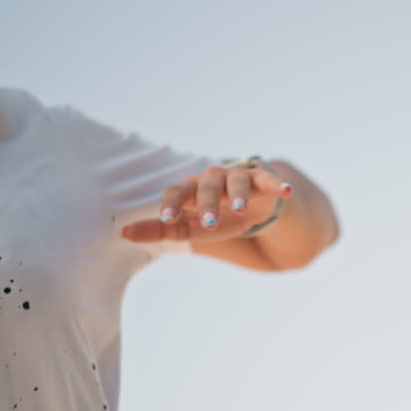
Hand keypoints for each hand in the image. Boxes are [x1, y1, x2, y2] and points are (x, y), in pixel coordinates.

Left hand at [119, 162, 294, 243]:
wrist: (254, 206)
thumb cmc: (217, 215)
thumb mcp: (191, 226)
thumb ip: (162, 229)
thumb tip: (124, 233)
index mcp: (192, 189)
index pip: (177, 192)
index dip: (172, 205)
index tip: (167, 219)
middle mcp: (214, 179)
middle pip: (208, 187)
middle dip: (208, 204)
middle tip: (209, 224)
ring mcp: (240, 177)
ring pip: (237, 180)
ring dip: (239, 193)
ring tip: (242, 209)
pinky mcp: (264, 179)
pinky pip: (270, 180)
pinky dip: (277, 184)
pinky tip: (286, 191)